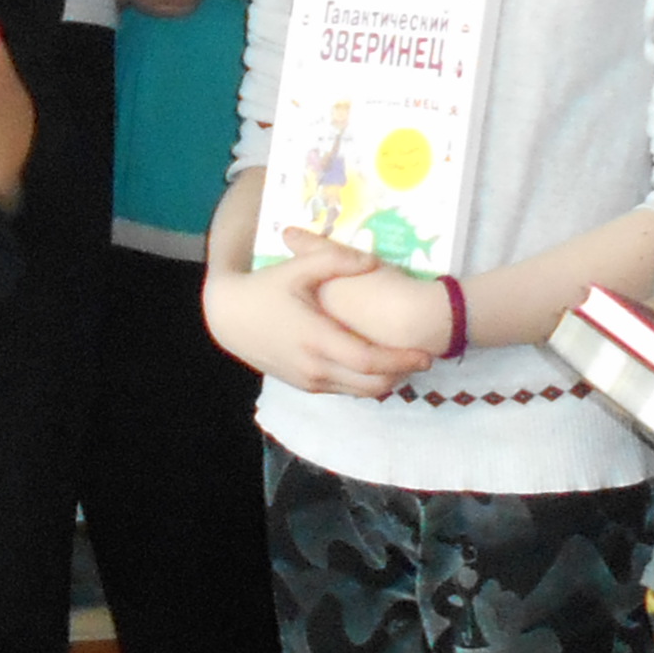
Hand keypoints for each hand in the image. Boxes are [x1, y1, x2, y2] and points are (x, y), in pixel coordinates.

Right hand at [205, 236, 444, 396]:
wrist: (228, 317)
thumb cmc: (263, 289)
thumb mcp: (297, 269)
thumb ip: (336, 259)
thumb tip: (372, 260)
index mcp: (318, 339)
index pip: (370, 361)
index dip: (401, 360)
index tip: (426, 354)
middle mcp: (316, 367)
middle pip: (371, 384)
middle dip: (401, 375)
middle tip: (422, 360)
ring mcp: (308, 380)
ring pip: (358, 393)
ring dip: (384, 381)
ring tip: (403, 362)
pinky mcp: (303, 385)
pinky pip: (342, 391)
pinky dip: (363, 383)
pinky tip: (373, 365)